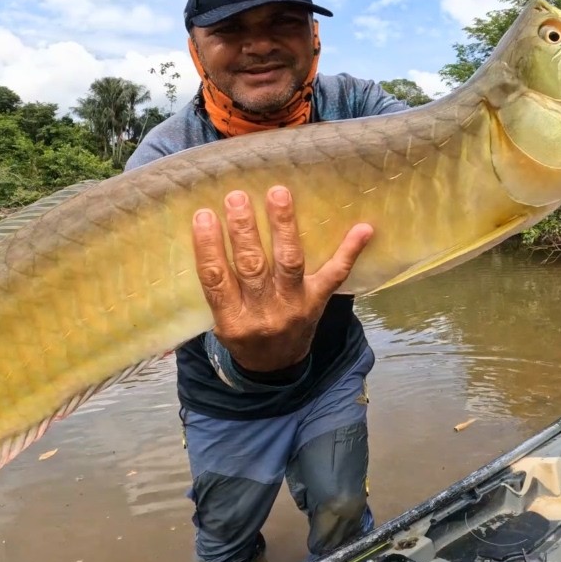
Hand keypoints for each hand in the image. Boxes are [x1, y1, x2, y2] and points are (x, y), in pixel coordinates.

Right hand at [191, 185, 373, 373]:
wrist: (276, 367)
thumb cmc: (243, 334)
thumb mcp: (218, 323)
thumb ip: (212, 288)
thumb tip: (196, 240)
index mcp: (232, 319)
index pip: (216, 279)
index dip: (209, 247)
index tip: (204, 215)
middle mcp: (264, 313)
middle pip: (253, 267)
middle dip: (244, 230)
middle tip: (238, 197)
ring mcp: (295, 306)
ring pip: (289, 263)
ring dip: (284, 227)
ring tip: (278, 194)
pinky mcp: (318, 301)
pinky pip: (336, 275)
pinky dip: (350, 251)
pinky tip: (364, 229)